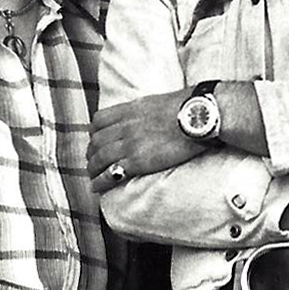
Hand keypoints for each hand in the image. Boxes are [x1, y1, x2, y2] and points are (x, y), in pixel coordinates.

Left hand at [91, 84, 248, 185]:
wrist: (197, 118)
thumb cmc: (186, 109)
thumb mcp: (157, 102)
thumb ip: (145, 111)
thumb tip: (147, 116)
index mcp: (129, 110)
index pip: (99, 120)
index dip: (94, 133)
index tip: (95, 140)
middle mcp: (124, 126)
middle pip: (96, 141)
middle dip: (91, 153)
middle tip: (92, 161)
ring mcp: (129, 144)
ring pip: (99, 158)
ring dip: (92, 168)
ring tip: (93, 176)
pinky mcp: (137, 161)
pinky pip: (111, 173)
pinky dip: (100, 181)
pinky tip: (97, 187)